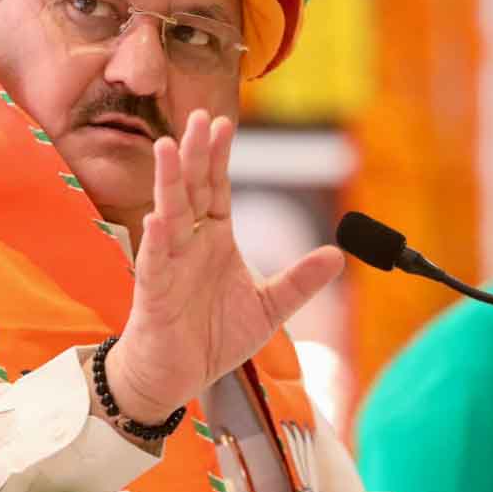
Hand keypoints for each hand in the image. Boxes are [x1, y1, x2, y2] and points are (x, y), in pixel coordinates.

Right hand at [103, 109, 344, 424]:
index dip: (219, 156)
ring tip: (168, 148)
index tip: (223, 123)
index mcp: (214, 239)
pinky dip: (157, 241)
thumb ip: (300, 281)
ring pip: (169, 214)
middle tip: (199, 116)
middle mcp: (190, 243)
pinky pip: (155, 263)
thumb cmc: (212, 337)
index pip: (217, 188)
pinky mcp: (154, 293)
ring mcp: (169, 265)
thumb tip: (338, 256)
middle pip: (192, 189)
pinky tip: (156, 218)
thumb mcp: (268, 308)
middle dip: (194, 153)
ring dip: (168, 182)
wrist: (176, 375)